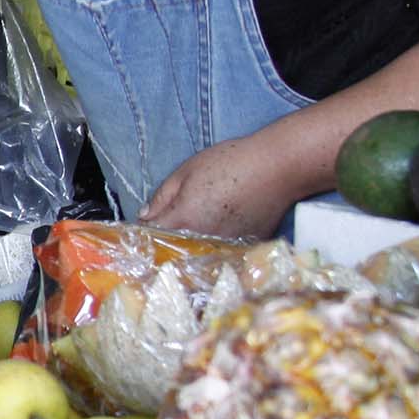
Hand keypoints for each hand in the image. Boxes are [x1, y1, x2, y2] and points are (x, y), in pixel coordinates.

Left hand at [138, 138, 308, 238]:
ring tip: (195, 234)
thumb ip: (162, 196)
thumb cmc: (231, 163)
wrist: (278, 168)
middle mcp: (201, 240)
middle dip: (163, 244)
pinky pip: (220, 252)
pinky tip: (220, 233)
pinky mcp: (243, 249)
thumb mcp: (187, 171)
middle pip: (172, 250)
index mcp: (182, 220)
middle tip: (165, 233)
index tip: (140, 229)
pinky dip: (215, 246)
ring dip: (189, 249)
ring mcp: (223, 248)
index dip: (143, 232)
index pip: (150, 235)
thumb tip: (146, 216)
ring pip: (196, 255)